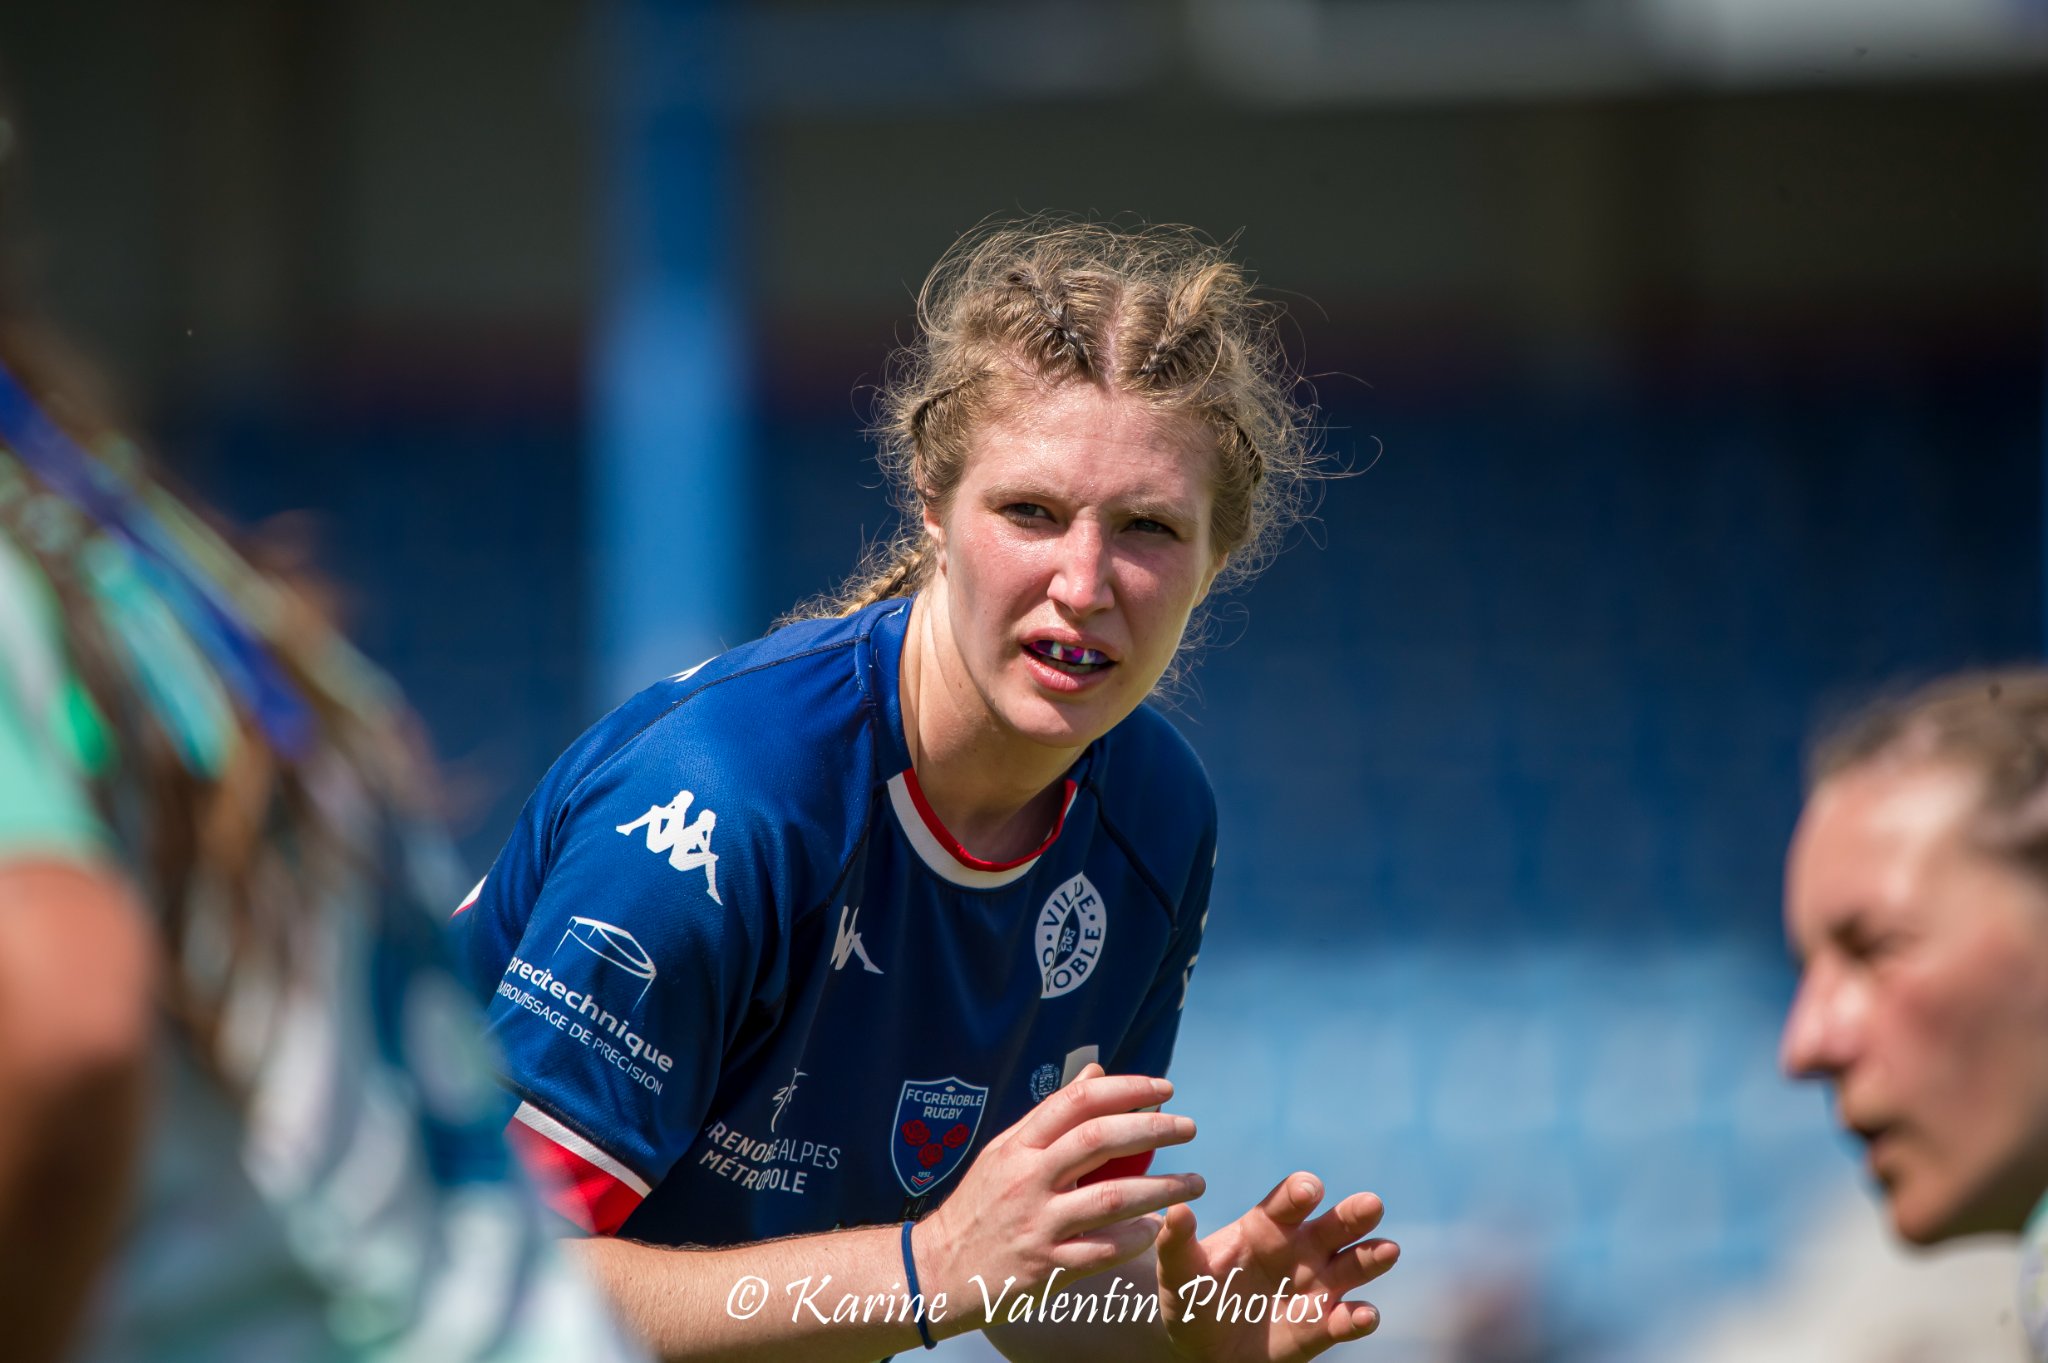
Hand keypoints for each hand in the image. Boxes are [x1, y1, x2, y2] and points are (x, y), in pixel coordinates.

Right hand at [920, 1064, 1203, 1330]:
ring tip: (1195, 1182)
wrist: (937, 1269)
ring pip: (1111, 1198)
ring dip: (1161, 1188)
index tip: (1164, 1089)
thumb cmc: (980, 1205)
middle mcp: (1027, 1179)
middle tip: (1189, 1128)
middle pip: (1099, 1140)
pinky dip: (1135, 1238)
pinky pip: (1103, 1250)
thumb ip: (1052, 1115)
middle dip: (1153, 1129)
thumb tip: (1097, 1071)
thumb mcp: (1005, 1151)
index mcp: (1019, 1146)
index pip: (1078, 1102)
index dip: (1126, 1089)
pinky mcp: (1046, 1267)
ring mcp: (1037, 1224)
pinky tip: (1156, 1228)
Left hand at [1155, 1173, 1396, 1361]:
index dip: (1301, 1191)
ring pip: (1353, 1266)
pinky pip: (1344, 1320)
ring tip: (1388, 1250)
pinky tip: (1365, 1315)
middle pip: (1334, 1225)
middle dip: (1354, 1214)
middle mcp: (1300, 1250)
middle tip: (1372, 1204)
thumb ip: (1176, 1242)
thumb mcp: (1177, 1271)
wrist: (1202, 1349)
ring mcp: (1315, 1287)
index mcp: (1266, 1226)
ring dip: (1372, 1258)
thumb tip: (1175, 1210)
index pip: (1289, 1201)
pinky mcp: (1321, 1326)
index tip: (1309, 1191)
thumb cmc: (1192, 1297)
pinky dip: (1357, 1318)